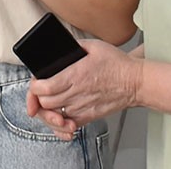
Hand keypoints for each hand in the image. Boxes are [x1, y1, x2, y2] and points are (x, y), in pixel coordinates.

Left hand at [26, 39, 141, 137]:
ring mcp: (83, 107)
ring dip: (47, 110)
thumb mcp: (93, 45)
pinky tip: (59, 115)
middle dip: (37, 97)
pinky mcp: (89, 116)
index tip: (35, 82)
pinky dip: (60, 122)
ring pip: (54, 115)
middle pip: (46, 102)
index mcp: (75, 75)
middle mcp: (77, 93)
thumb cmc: (117, 64)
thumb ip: (73, 46)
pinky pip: (68, 125)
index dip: (34, 87)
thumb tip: (60, 47)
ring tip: (46, 103)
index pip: (45, 88)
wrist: (136, 82)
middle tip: (38, 91)